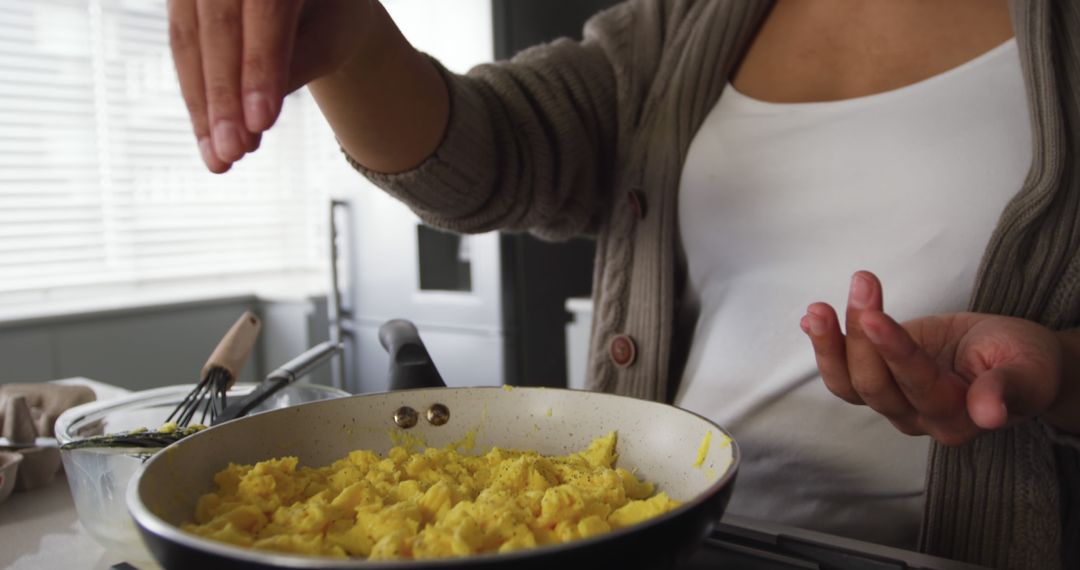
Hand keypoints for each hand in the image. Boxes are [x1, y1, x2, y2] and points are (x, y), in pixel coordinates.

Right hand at [168, 0, 373, 171]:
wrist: (316, 1)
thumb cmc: (331, 19)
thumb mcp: (329, 39)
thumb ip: (294, 64)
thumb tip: (250, 119)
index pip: (267, 10)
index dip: (261, 66)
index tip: (262, 122)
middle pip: (220, 26)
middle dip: (224, 96)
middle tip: (233, 153)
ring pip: (189, 39)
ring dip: (202, 105)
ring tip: (221, 160)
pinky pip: (181, 46)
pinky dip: (195, 96)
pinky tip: (208, 141)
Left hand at [799, 270, 1066, 445]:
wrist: (1014, 361)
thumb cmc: (1023, 363)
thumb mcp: (1029, 370)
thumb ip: (1007, 389)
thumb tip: (990, 414)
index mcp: (956, 417)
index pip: (917, 385)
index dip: (893, 352)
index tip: (874, 316)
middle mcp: (918, 417)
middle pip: (874, 385)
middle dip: (861, 334)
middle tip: (863, 283)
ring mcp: (894, 402)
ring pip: (849, 384)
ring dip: (830, 344)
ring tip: (818, 308)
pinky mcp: (880, 381)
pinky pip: (843, 374)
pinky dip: (826, 347)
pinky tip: (811, 320)